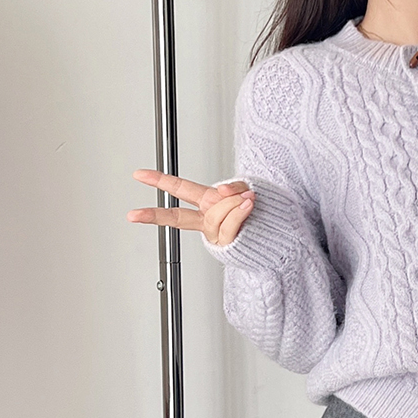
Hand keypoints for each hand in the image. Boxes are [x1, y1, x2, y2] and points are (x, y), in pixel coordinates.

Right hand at [127, 168, 255, 247]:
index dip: (159, 181)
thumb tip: (219, 191)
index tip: (139, 175)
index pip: (179, 190)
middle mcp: (208, 220)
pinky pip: (229, 223)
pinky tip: (248, 205)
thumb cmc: (265, 212)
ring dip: (235, 203)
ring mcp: (216, 233)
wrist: (283, 235)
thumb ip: (231, 189)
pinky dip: (240, 211)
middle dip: (155, 214)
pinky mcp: (228, 242)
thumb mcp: (247, 190)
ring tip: (250, 201)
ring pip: (215, 212)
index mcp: (208, 204)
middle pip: (177, 216)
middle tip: (135, 214)